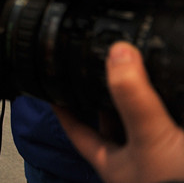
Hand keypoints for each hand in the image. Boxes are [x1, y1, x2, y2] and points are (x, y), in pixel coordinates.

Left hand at [56, 42, 183, 182]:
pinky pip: (173, 128)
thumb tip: (116, 54)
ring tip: (141, 74)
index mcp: (116, 164)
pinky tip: (175, 98)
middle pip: (115, 126)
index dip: (64, 109)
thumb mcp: (151, 140)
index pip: (78, 132)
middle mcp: (138, 166)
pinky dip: (174, 111)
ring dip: (148, 104)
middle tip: (105, 69)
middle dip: (111, 98)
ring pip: (149, 128)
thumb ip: (132, 99)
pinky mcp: (179, 158)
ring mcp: (162, 164)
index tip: (51, 87)